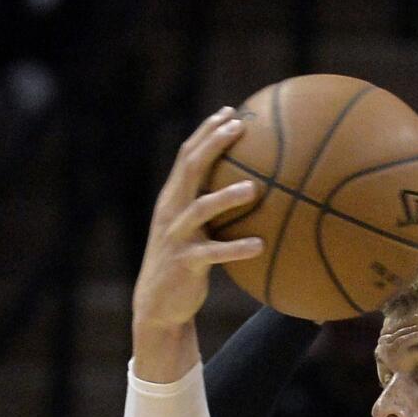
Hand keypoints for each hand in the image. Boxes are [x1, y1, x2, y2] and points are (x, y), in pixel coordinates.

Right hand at [133, 108, 263, 331]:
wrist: (158, 304)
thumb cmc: (185, 263)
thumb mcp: (193, 231)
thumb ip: (210, 208)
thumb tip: (250, 188)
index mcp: (173, 199)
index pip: (188, 156)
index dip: (207, 132)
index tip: (231, 112)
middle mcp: (171, 212)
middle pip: (191, 168)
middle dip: (214, 144)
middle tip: (240, 127)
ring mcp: (177, 237)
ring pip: (200, 209)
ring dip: (226, 197)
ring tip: (253, 189)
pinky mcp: (185, 263)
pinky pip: (214, 254)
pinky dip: (236, 248)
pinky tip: (259, 245)